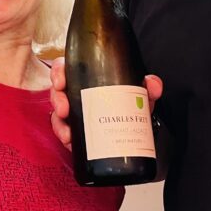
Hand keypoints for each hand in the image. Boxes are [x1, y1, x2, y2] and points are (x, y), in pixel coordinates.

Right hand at [49, 57, 163, 149]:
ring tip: (68, 134)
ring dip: (59, 124)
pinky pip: (64, 133)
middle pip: (57, 92)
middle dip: (57, 100)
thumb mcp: (137, 93)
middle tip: (64, 110)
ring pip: (57, 115)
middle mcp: (76, 93)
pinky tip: (71, 142)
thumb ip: (147, 87)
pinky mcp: (76, 131)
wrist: (132, 126)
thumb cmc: (128, 102)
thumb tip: (153, 85)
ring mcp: (74, 113)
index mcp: (86, 76)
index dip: (58, 72)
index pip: (66, 68)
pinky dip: (66, 137)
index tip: (61, 82)